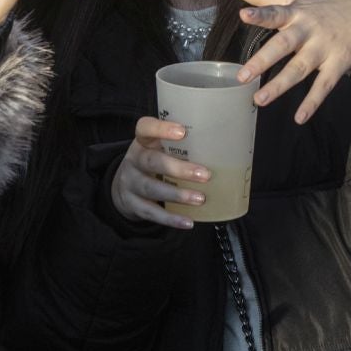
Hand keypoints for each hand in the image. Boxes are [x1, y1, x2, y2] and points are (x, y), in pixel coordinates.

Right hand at [109, 115, 205, 230]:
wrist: (124, 188)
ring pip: (151, 188)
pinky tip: (188, 222)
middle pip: (151, 161)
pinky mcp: (132, 204)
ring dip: (177, 194)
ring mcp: (130, 183)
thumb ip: (181, 147)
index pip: (145, 128)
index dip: (161, 129)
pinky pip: (151, 212)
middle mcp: (133, 160)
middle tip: (205, 174)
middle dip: (178, 168)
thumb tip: (226, 149)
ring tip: (200, 199)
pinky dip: (170, 218)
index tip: (182, 132)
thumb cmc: (153, 164)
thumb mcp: (159, 149)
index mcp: (143, 142)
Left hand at [232, 0, 350, 124]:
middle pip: (284, 44)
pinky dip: (313, 102)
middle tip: (243, 76)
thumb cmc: (324, 9)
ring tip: (259, 100)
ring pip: (300, 68)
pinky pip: (324, 85)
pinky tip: (299, 118)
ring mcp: (325, 47)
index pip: (274, 12)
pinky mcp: (339, 64)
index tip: (243, 15)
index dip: (260, 14)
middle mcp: (308, 30)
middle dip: (263, 60)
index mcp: (295, 14)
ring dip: (280, 85)